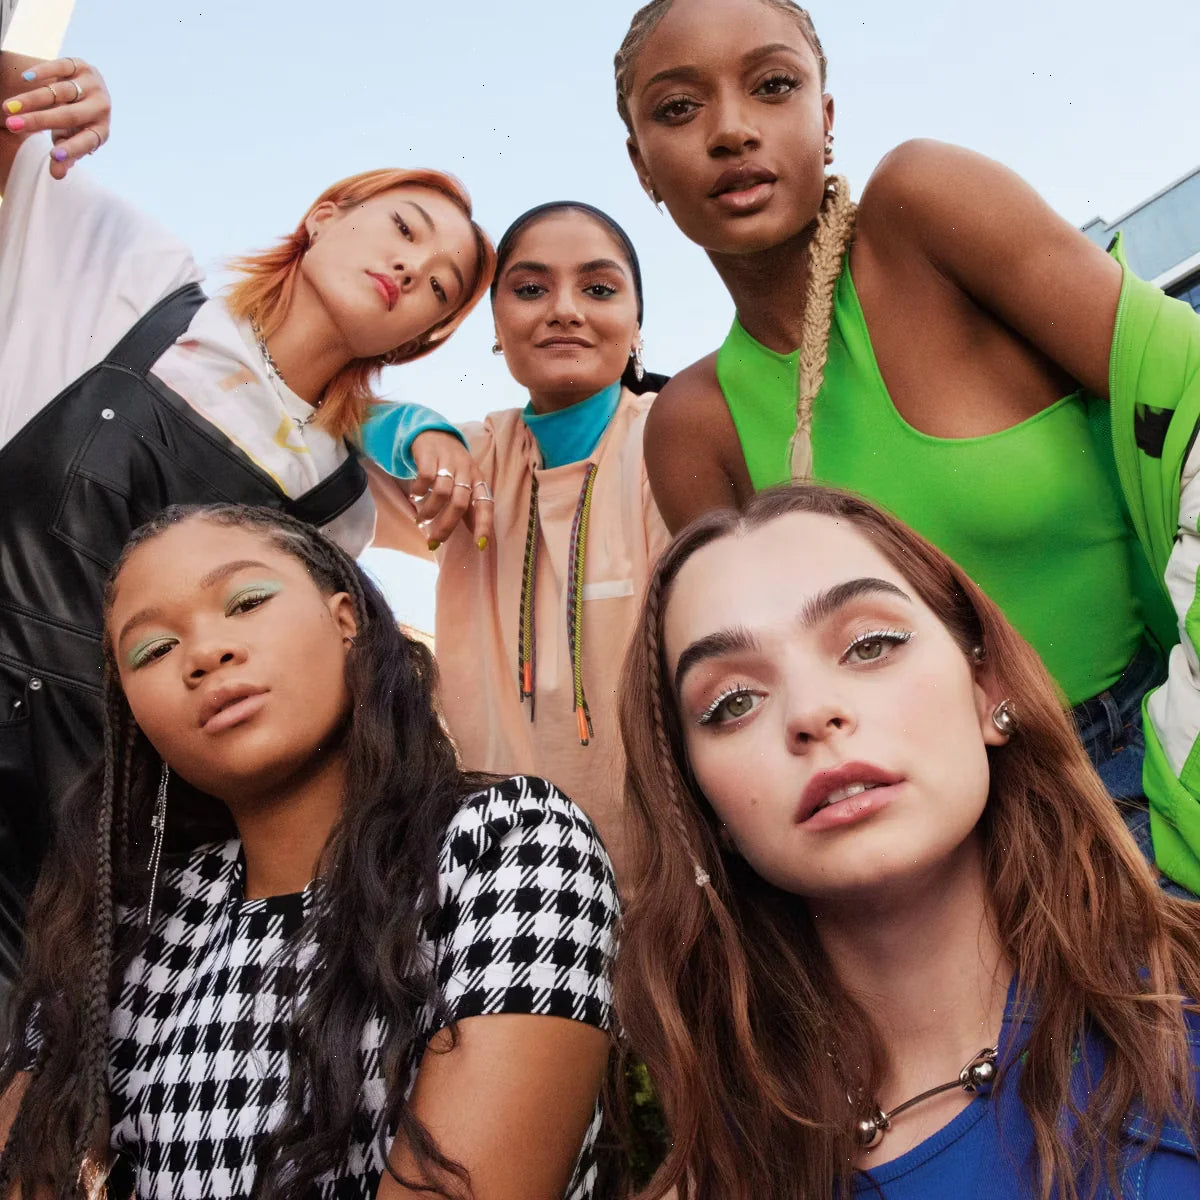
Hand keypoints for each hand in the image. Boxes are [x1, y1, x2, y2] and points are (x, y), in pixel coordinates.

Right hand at [3, 56, 110, 178]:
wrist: (86, 90)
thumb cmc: (75, 124)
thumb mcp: (69, 140)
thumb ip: (64, 157)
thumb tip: (57, 175)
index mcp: (101, 131)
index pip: (87, 142)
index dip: (71, 149)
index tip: (53, 156)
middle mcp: (102, 108)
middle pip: (68, 115)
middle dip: (38, 121)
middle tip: (12, 125)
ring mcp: (93, 85)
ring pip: (60, 92)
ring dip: (31, 100)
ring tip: (8, 107)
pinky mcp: (80, 65)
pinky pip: (61, 67)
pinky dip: (43, 72)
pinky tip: (24, 79)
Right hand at [409, 431, 493, 550]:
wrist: (433, 433)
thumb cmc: (451, 466)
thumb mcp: (465, 484)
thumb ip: (470, 509)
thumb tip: (479, 540)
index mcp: (478, 480)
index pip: (485, 505)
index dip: (484, 525)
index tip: (480, 545)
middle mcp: (466, 470)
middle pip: (460, 503)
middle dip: (446, 525)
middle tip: (434, 540)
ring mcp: (448, 461)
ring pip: (442, 492)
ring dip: (429, 511)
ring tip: (421, 520)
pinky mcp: (430, 454)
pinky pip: (425, 477)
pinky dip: (419, 491)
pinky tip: (414, 496)